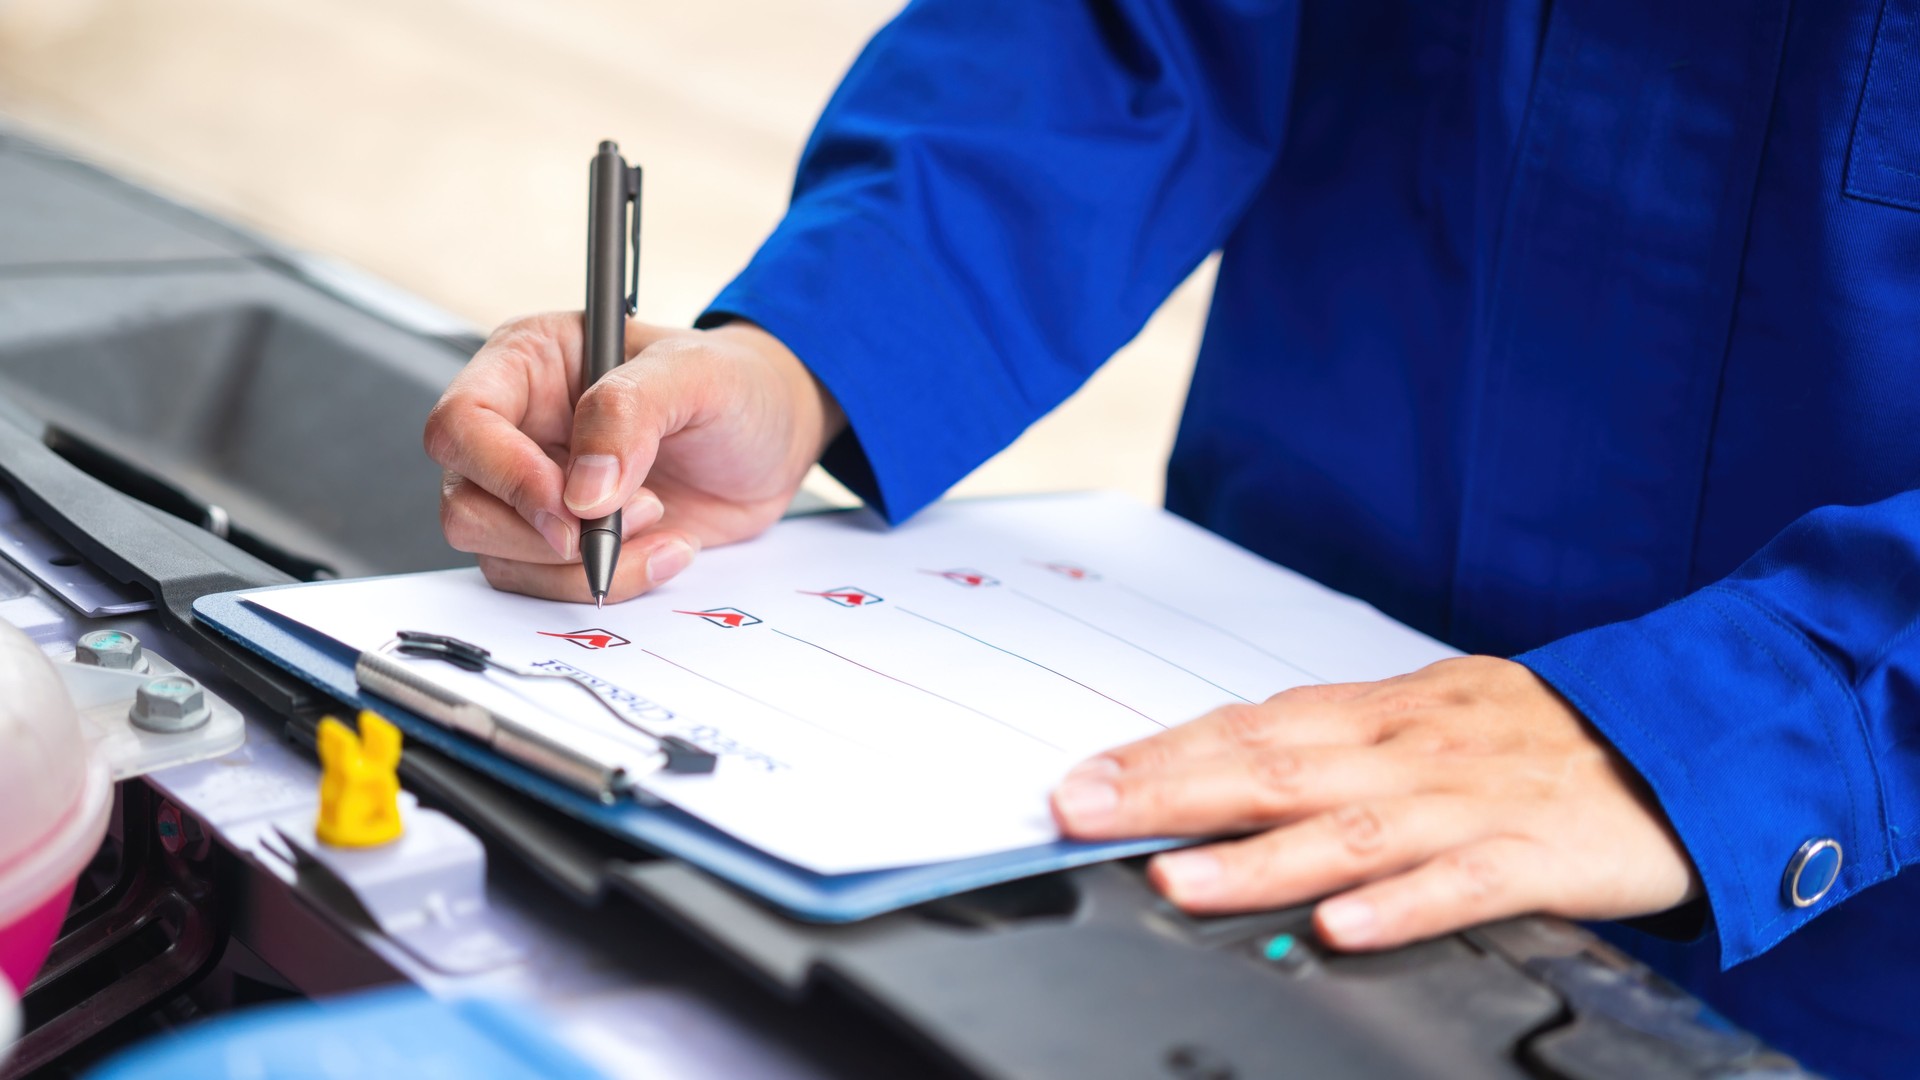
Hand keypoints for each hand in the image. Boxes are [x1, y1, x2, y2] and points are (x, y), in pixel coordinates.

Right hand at [424, 314, 842, 602]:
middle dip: (542, 534)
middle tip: (622, 520)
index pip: (461, 422)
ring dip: (583, 563)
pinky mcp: (568, 540)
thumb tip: (582, 489)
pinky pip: (552, 585)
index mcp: (528, 363)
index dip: (503, 473)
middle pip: (466, 505)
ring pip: (501, 557)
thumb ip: (631, 412)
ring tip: (660, 520)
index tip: (569, 506)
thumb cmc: (735, 383)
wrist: (776, 436)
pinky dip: (612, 579)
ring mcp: (537, 491)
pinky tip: (666, 547)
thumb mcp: (697, 373)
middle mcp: (517, 430)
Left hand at [1050, 656, 1698, 949]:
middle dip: (1171, 791)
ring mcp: (1470, 800)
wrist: (1682, 733)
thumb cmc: (1533, 735)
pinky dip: (1401, 903)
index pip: (1248, 728)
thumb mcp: (1422, 719)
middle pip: (1274, 767)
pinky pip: (1462, 882)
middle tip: (1085, 812)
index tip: (1082, 780)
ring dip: (1259, 857)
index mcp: (1378, 714)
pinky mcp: (1536, 853)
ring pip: (1351, 827)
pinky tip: (1344, 926)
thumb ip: (1331, 748)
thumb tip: (1224, 770)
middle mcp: (1409, 749)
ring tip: (1180, 880)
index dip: (1160, 755)